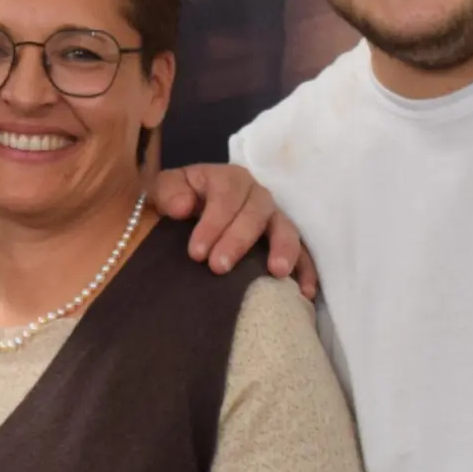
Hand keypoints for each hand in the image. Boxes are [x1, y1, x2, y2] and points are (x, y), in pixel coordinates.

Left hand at [152, 164, 317, 300]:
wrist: (190, 215)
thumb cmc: (179, 202)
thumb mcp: (166, 190)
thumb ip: (169, 193)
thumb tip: (183, 207)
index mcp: (227, 179)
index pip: (225, 194)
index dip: (212, 222)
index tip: (196, 252)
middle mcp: (256, 195)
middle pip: (255, 211)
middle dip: (238, 239)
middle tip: (218, 267)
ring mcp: (274, 218)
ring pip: (285, 228)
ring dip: (283, 248)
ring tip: (276, 272)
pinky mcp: (285, 242)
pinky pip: (303, 253)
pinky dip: (306, 271)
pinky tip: (304, 292)